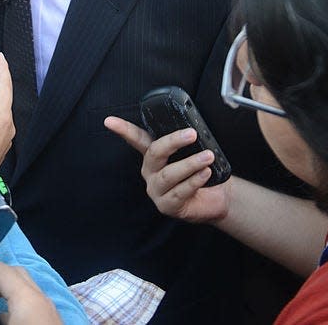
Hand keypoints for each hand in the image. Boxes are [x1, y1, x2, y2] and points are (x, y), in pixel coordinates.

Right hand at [0, 255, 60, 323]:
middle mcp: (42, 302)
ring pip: (25, 292)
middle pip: (16, 276)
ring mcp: (50, 313)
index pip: (3, 270)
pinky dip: (14, 307)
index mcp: (28, 300)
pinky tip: (2, 319)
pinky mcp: (51, 322)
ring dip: (4, 292)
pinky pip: (30, 307)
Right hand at [104, 116, 229, 222]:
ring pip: (168, 174)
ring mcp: (156, 190)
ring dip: (190, 164)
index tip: (109, 121)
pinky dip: (194, 181)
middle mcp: (151, 172)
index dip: (123, 129)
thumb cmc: (205, 173)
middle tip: (192, 134)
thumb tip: (194, 126)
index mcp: (154, 156)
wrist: (219, 200)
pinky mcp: (167, 206)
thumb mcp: (195, 153)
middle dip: (173, 141)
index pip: (137, 139)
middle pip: (155, 153)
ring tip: (208, 156)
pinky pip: (179, 192)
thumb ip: (189, 142)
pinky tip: (205, 173)